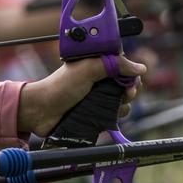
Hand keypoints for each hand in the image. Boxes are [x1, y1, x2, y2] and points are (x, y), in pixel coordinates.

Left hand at [17, 56, 145, 136]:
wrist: (41, 111)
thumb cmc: (60, 87)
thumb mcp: (88, 69)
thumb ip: (114, 65)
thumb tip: (141, 68)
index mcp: (97, 66)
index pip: (123, 68)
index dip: (131, 75)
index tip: (131, 82)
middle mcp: (99, 81)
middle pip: (126, 86)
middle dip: (130, 91)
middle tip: (125, 95)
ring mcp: (97, 99)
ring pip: (122, 103)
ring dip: (122, 106)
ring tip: (113, 107)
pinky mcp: (94, 114)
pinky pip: (113, 116)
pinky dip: (114, 117)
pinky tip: (107, 117)